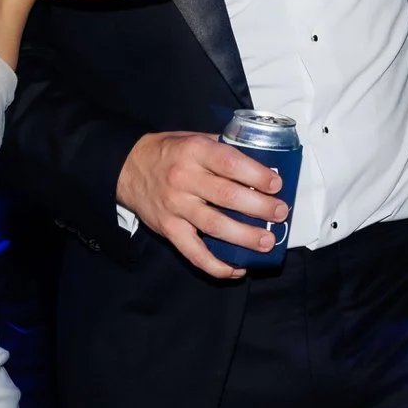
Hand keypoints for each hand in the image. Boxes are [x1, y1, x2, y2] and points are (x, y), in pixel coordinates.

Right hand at [117, 131, 287, 281]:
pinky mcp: (169, 230)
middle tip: (280, 213)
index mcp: (195, 151)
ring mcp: (176, 207)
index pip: (230, 164)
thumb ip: (223, 148)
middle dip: (259, 207)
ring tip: (267, 242)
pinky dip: (216, 265)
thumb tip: (262, 162)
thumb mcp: (194, 138)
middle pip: (227, 197)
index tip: (277, 185)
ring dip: (245, 237)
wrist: (127, 167)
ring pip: (215, 226)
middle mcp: (185, 179)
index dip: (256, 175)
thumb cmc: (169, 152)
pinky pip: (194, 253)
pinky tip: (237, 269)